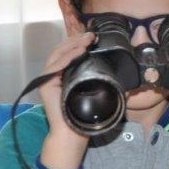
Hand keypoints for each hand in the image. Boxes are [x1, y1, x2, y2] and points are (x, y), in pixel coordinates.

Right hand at [37, 31, 94, 168]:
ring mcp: (48, 80)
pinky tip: (78, 52)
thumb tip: (123, 73)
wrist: (74, 134)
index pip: (68, 52)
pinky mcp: (45, 86)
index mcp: (64, 74)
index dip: (79, 42)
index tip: (93, 37)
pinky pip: (54, 67)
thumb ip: (103, 81)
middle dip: (76, 40)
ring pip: (57, 55)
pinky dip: (66, 58)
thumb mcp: (96, 92)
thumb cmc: (86, 115)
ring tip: (86, 40)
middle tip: (91, 35)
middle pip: (61, 50)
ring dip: (72, 45)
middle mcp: (54, 75)